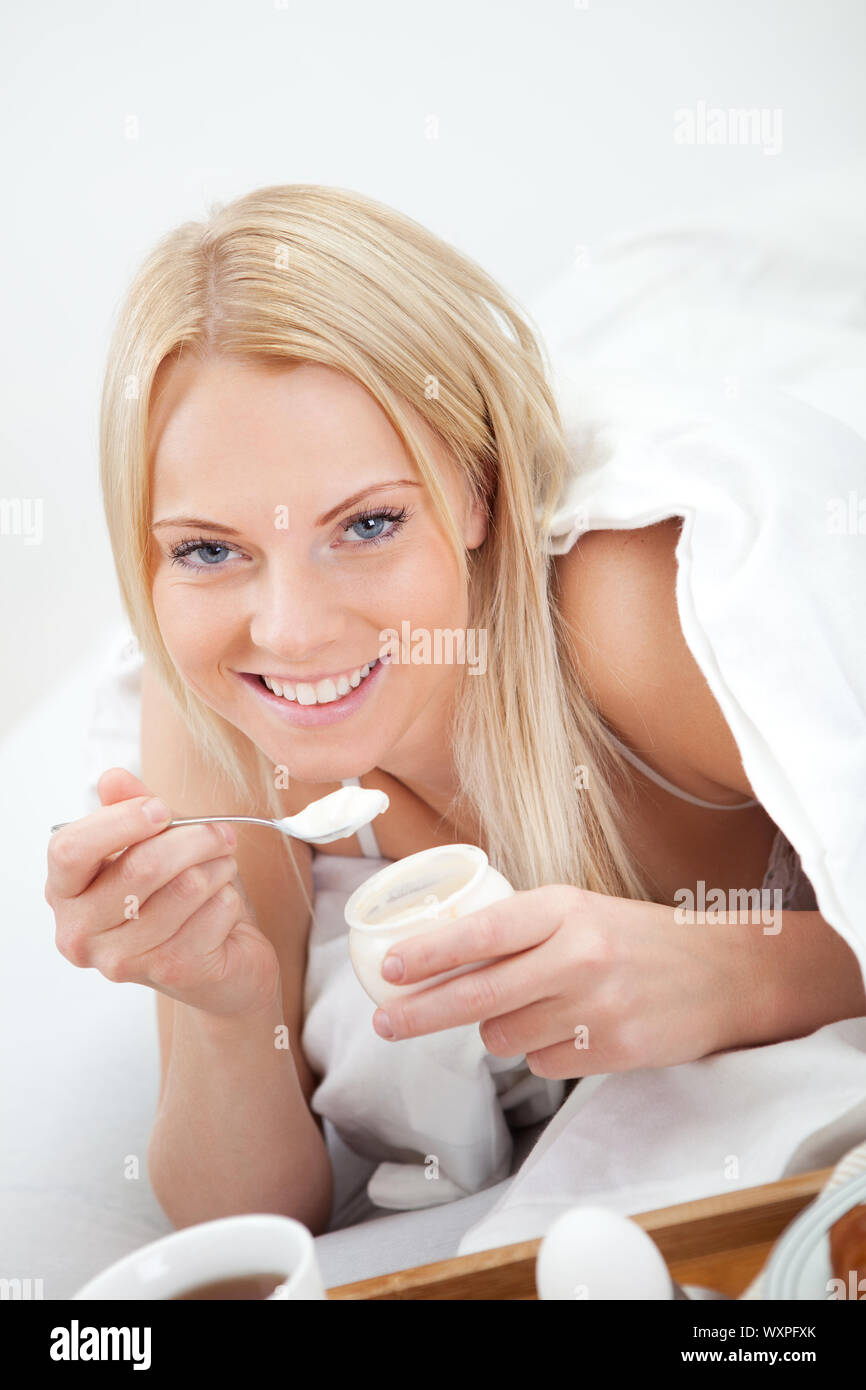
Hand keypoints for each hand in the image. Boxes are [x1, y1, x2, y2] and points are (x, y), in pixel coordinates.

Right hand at [46, 767, 280, 1018]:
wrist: (218, 964)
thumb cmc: (178, 897)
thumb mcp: (153, 845)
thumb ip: (130, 809)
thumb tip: (112, 779)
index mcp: (65, 892)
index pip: (70, 850)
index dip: (119, 822)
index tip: (161, 809)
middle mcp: (81, 933)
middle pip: (140, 866)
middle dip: (194, 838)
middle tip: (220, 832)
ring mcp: (123, 959)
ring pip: (186, 887)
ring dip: (218, 867)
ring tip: (222, 868)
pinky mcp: (172, 971)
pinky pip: (215, 910)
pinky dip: (230, 897)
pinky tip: (223, 904)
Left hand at [371, 885, 766, 1076]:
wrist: (725, 973)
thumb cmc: (640, 937)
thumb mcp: (582, 911)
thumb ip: (522, 930)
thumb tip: (445, 958)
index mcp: (566, 909)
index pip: (481, 934)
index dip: (429, 954)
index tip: (388, 968)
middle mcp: (578, 956)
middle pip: (478, 996)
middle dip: (420, 1013)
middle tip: (385, 1023)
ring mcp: (595, 1009)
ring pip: (504, 1037)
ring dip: (499, 1031)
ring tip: (535, 1008)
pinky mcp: (611, 1052)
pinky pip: (542, 1063)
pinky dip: (542, 1052)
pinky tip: (573, 1030)